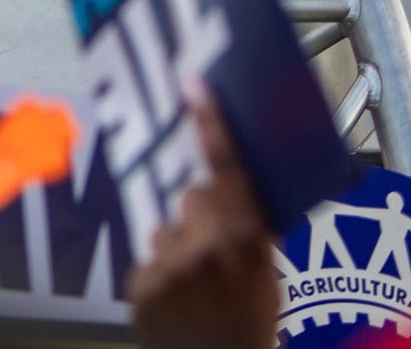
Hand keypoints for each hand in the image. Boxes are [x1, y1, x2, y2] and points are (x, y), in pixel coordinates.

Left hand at [129, 91, 278, 348]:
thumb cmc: (250, 323)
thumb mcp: (269, 277)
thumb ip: (251, 231)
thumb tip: (232, 187)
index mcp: (248, 243)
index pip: (229, 172)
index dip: (213, 127)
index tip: (195, 87)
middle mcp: (208, 250)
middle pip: (193, 196)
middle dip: (203, 213)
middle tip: (215, 245)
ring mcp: (171, 267)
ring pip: (167, 227)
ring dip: (180, 245)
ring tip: (200, 284)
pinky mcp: (142, 284)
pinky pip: (149, 257)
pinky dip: (162, 271)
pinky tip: (179, 298)